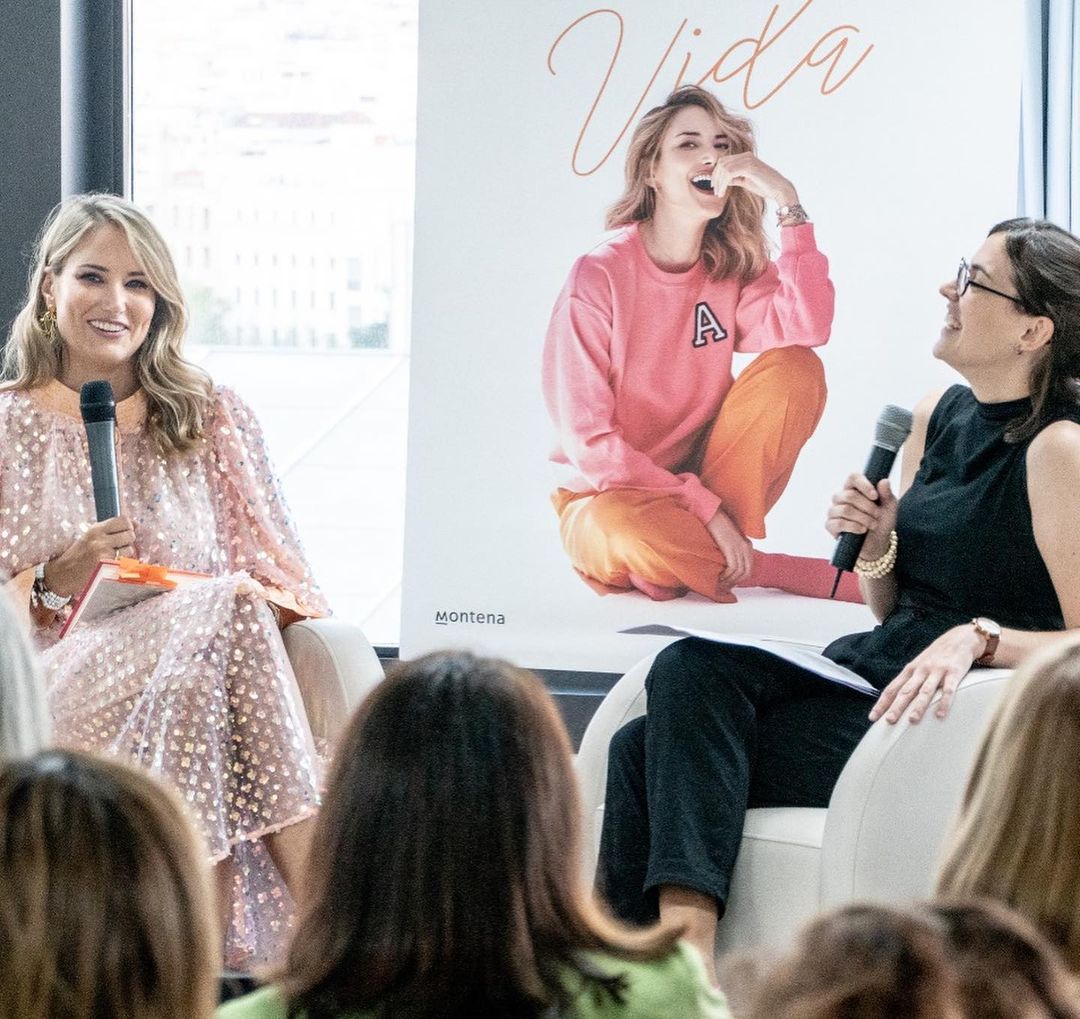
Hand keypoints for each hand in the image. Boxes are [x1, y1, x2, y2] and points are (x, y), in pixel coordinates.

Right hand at [43, 516, 136, 597]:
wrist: (61, 576)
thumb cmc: (76, 557)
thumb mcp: (90, 538)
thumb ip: (110, 531)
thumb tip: (136, 524)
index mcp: (95, 529)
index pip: (123, 520)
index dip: (128, 527)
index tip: (125, 532)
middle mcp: (100, 538)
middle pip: (130, 534)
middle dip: (128, 541)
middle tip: (118, 547)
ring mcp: (103, 552)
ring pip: (130, 549)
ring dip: (126, 555)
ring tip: (112, 558)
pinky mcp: (106, 565)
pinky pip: (124, 562)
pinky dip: (121, 565)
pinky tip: (110, 567)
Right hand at [705, 507, 752, 586]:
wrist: (710, 514)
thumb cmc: (715, 526)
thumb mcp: (727, 539)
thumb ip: (730, 550)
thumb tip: (726, 565)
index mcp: (746, 545)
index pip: (748, 568)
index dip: (740, 579)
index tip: (730, 584)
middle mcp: (746, 546)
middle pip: (746, 572)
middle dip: (736, 582)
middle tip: (725, 587)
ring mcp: (739, 547)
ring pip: (740, 572)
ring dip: (730, 581)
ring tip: (720, 584)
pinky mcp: (731, 547)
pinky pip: (733, 567)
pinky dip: (726, 575)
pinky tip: (720, 577)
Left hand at [710, 153, 796, 205]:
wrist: (779, 189)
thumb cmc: (764, 186)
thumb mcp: (745, 181)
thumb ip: (734, 178)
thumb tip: (723, 179)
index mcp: (745, 157)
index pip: (724, 161)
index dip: (716, 173)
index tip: (714, 186)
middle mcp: (746, 155)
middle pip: (722, 163)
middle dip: (715, 177)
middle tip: (715, 191)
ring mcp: (748, 159)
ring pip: (724, 168)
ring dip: (719, 182)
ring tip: (719, 194)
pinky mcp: (749, 166)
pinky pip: (729, 173)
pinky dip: (723, 183)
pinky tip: (723, 192)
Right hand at [825, 474, 897, 559]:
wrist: (877, 542)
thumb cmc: (882, 521)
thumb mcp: (889, 507)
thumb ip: (887, 494)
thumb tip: (884, 481)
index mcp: (854, 489)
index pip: (853, 477)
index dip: (863, 485)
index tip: (875, 496)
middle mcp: (841, 498)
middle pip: (849, 495)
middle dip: (867, 507)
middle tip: (877, 515)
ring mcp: (834, 511)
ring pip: (845, 510)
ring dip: (863, 518)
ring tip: (873, 524)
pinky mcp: (830, 525)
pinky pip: (839, 523)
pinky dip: (854, 527)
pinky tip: (862, 530)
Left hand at [869, 625, 985, 723]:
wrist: (959, 638)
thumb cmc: (936, 656)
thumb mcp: (919, 665)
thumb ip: (910, 681)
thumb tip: (896, 700)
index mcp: (910, 670)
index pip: (892, 689)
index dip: (882, 703)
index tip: (873, 717)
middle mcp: (920, 671)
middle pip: (906, 691)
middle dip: (896, 706)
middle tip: (889, 720)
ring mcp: (936, 671)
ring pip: (925, 691)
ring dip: (918, 706)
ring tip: (912, 720)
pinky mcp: (953, 672)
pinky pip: (948, 690)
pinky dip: (944, 702)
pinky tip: (940, 714)